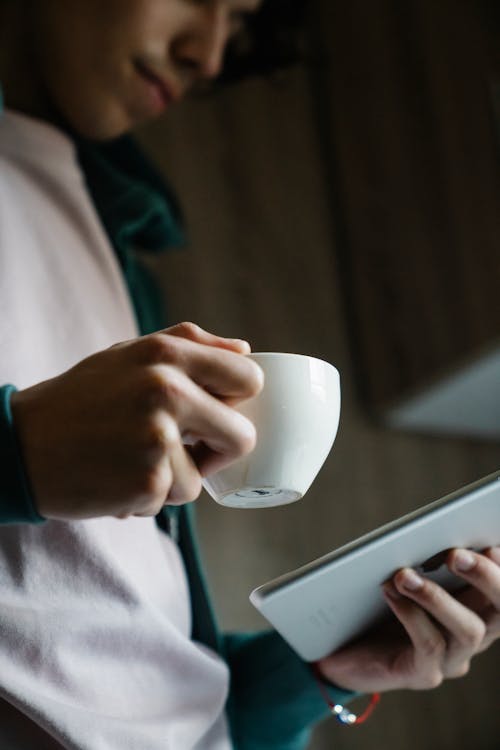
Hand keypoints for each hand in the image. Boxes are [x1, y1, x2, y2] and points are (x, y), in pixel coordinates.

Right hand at [10, 322, 262, 519]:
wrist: (23, 444)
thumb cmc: (82, 399)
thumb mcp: (130, 354)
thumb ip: (190, 346)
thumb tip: (246, 352)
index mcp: (168, 353)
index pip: (249, 377)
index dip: (239, 400)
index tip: (219, 410)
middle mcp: (167, 389)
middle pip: (242, 436)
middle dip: (219, 449)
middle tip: (185, 446)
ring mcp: (158, 436)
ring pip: (203, 476)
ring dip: (175, 476)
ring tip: (134, 459)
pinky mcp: (147, 479)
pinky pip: (173, 497)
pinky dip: (150, 495)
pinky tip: (118, 476)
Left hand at [316, 547, 499, 692]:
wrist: (340, 647)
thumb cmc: (375, 602)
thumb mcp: (405, 574)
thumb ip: (427, 560)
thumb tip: (438, 533)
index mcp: (473, 606)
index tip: (490, 546)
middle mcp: (469, 634)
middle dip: (485, 579)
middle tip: (455, 554)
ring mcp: (450, 659)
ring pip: (468, 631)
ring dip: (437, 597)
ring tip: (404, 574)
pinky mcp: (423, 674)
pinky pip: (429, 646)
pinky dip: (411, 615)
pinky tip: (390, 594)